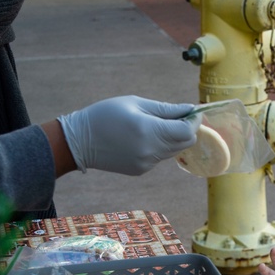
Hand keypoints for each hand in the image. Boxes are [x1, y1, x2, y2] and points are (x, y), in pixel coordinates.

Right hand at [57, 96, 198, 174]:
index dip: (194, 121)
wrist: (80, 141)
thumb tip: (189, 109)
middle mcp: (150, 151)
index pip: (187, 131)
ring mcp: (146, 163)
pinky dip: (159, 146)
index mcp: (148, 131)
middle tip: (178, 117)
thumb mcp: (135, 104)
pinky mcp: (141, 170)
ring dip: (173, 138)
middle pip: (185, 143)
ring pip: (174, 151)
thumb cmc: (106, 115)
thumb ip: (166, 109)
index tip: (192, 112)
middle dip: (187, 129)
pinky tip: (142, 138)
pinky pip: (160, 157)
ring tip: (155, 125)